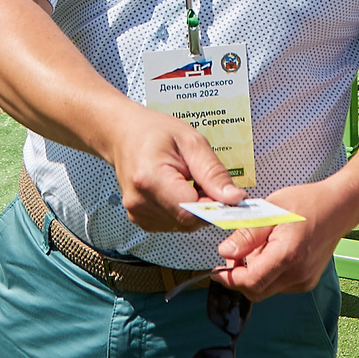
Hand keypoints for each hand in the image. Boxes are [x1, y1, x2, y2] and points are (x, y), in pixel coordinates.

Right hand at [105, 106, 243, 232]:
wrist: (123, 134)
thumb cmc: (155, 132)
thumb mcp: (191, 141)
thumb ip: (213, 173)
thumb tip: (235, 198)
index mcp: (150, 178)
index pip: (191, 211)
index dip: (214, 205)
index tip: (227, 194)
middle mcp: (140, 201)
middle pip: (188, 220)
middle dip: (206, 205)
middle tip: (204, 180)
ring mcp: (137, 213)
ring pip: (183, 225)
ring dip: (194, 208)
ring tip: (188, 181)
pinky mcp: (140, 220)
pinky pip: (173, 224)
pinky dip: (182, 211)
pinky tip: (178, 190)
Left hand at [213, 180, 344, 299]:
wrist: (338, 208)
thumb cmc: (306, 203)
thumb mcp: (270, 210)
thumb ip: (247, 234)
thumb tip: (225, 252)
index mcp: (287, 254)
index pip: (251, 282)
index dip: (229, 279)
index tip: (217, 271)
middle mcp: (298, 274)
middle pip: (256, 291)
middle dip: (239, 278)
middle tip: (234, 256)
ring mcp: (304, 281)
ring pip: (266, 289)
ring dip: (254, 275)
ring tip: (258, 248)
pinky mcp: (307, 282)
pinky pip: (278, 285)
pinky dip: (268, 274)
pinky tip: (272, 253)